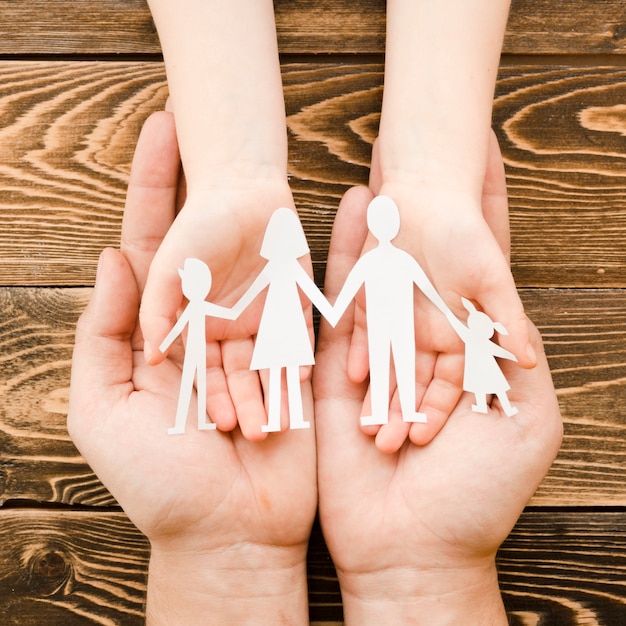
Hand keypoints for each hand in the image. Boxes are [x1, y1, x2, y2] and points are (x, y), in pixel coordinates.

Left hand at [68, 111, 315, 624]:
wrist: (229, 532)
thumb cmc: (159, 478)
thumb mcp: (103, 406)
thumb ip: (106, 332)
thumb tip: (113, 257)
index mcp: (157, 331)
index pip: (152, 243)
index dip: (156, 185)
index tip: (164, 130)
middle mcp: (207, 325)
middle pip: (207, 243)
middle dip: (211, 186)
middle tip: (216, 125)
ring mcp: (254, 339)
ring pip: (256, 268)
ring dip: (262, 218)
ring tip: (271, 159)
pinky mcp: (297, 360)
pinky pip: (301, 307)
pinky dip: (310, 266)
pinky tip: (317, 222)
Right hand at [313, 172, 562, 624]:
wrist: (408, 546)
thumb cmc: (477, 492)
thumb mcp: (524, 420)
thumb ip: (516, 360)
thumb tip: (518, 314)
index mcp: (476, 350)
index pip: (484, 269)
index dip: (485, 211)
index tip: (480, 156)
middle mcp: (427, 341)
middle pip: (429, 260)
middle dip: (426, 206)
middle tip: (419, 149)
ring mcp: (381, 349)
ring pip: (384, 272)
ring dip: (383, 222)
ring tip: (380, 169)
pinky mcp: (337, 364)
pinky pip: (342, 300)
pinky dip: (346, 257)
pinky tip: (344, 213)